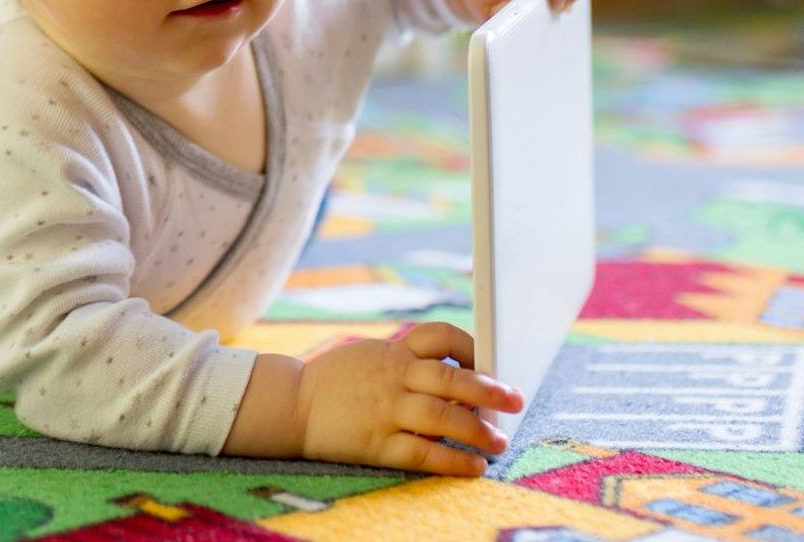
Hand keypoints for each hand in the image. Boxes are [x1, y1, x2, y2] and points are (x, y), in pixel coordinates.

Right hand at [292, 322, 524, 475]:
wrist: (288, 406)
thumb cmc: (336, 382)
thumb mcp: (370, 355)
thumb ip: (407, 359)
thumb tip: (458, 374)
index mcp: (392, 351)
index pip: (440, 336)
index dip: (471, 346)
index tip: (492, 361)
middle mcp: (392, 377)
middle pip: (449, 378)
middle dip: (488, 389)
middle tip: (515, 399)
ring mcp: (384, 410)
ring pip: (440, 416)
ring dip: (476, 430)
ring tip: (499, 443)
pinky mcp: (375, 443)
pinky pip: (421, 452)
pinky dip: (451, 460)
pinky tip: (473, 467)